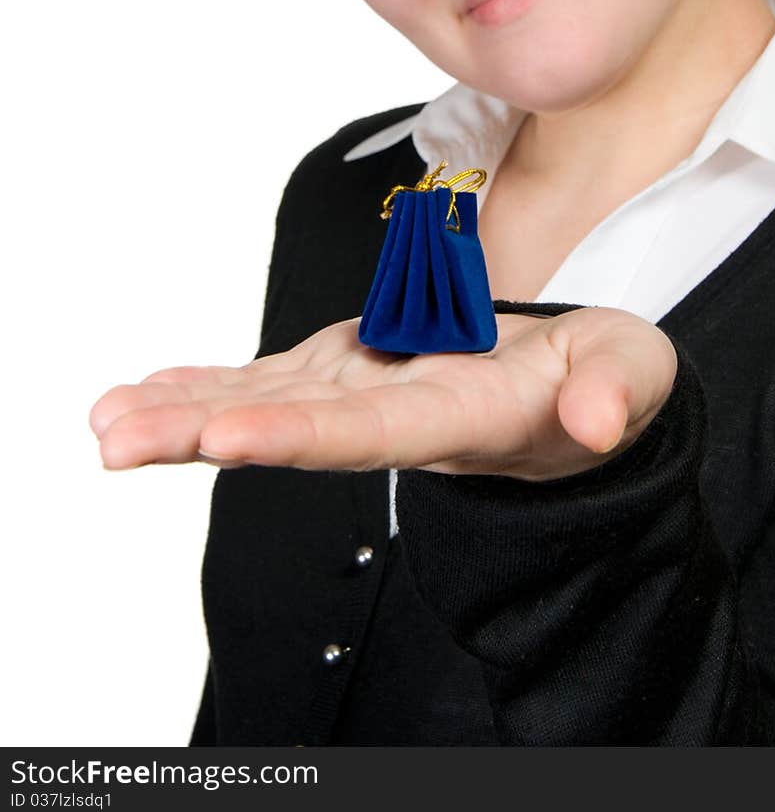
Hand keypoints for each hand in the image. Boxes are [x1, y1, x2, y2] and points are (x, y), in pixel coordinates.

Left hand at [89, 308, 677, 480]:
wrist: (572, 393)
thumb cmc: (603, 381)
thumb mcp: (630, 374)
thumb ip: (614, 392)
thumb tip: (595, 418)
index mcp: (463, 419)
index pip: (375, 433)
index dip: (302, 437)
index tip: (227, 441)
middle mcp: (398, 418)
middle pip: (293, 430)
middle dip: (203, 433)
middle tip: (118, 440)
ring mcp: (369, 394)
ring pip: (267, 404)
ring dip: (184, 412)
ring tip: (107, 420)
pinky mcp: (353, 370)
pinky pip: (272, 380)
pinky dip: (210, 384)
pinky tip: (149, 389)